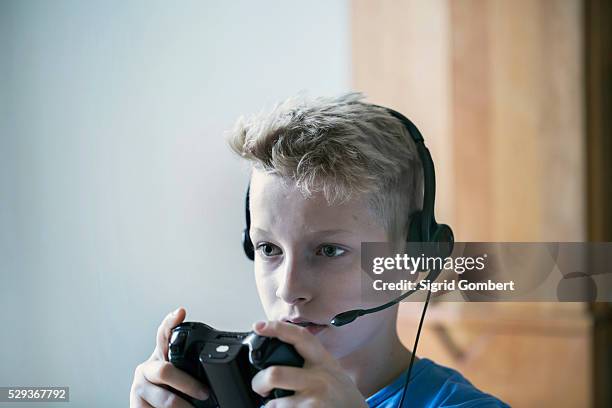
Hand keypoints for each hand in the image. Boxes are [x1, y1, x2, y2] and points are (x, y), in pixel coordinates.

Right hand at [130, 308, 209, 406]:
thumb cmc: (172, 391)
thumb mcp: (183, 376)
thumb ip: (192, 368)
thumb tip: (218, 373)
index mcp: (160, 356)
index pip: (164, 333)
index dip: (171, 322)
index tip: (180, 312)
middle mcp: (147, 368)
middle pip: (166, 371)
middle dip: (188, 384)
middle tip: (205, 393)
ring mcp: (138, 387)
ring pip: (166, 399)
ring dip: (183, 407)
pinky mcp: (135, 405)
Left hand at [251, 321, 367, 407]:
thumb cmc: (342, 397)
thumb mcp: (332, 372)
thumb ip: (310, 362)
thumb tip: (276, 357)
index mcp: (323, 361)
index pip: (300, 337)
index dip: (278, 328)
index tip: (259, 326)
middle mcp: (319, 378)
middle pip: (276, 374)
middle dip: (259, 382)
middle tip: (260, 387)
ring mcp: (315, 399)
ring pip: (274, 403)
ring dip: (270, 406)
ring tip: (281, 406)